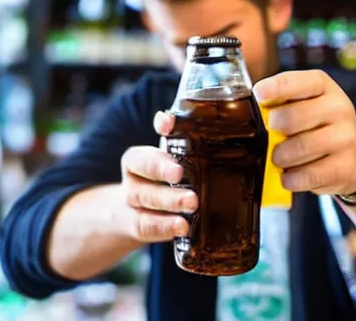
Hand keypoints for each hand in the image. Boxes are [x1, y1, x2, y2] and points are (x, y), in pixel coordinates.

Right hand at [118, 112, 197, 242]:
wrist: (138, 214)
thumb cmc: (165, 180)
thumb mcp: (175, 161)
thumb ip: (189, 145)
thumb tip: (222, 128)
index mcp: (140, 157)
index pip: (147, 141)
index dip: (159, 133)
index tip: (170, 128)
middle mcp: (134, 177)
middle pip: (145, 169)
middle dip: (163, 170)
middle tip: (181, 173)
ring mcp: (133, 203)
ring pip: (146, 199)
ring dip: (169, 201)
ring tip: (192, 204)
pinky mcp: (138, 226)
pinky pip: (147, 226)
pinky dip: (164, 227)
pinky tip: (182, 227)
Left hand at [254, 70, 355, 195]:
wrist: (350, 157)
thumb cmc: (314, 125)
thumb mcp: (301, 104)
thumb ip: (278, 102)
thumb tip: (249, 110)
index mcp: (323, 86)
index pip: (297, 82)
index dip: (274, 88)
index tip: (259, 95)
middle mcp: (339, 108)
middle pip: (291, 118)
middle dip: (272, 131)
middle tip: (270, 138)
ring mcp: (346, 138)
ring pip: (299, 148)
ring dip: (281, 157)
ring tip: (281, 158)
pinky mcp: (347, 168)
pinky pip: (308, 175)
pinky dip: (292, 178)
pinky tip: (291, 175)